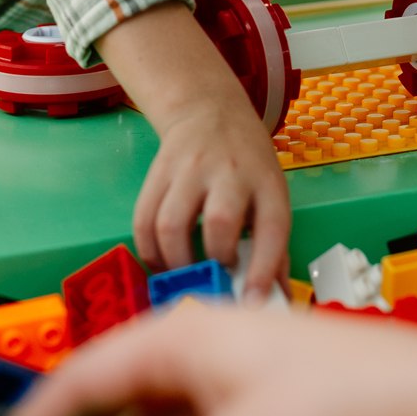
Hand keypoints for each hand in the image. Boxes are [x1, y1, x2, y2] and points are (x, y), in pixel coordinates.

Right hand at [133, 86, 290, 301]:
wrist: (210, 111)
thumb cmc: (247, 165)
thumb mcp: (271, 196)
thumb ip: (272, 250)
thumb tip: (272, 304)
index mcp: (266, 182)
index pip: (271, 227)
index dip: (263, 268)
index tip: (251, 303)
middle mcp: (229, 172)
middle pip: (220, 220)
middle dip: (215, 261)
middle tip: (215, 280)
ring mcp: (189, 169)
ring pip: (172, 223)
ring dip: (176, 263)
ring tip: (185, 277)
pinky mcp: (157, 172)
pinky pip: (143, 220)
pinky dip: (149, 252)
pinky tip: (162, 263)